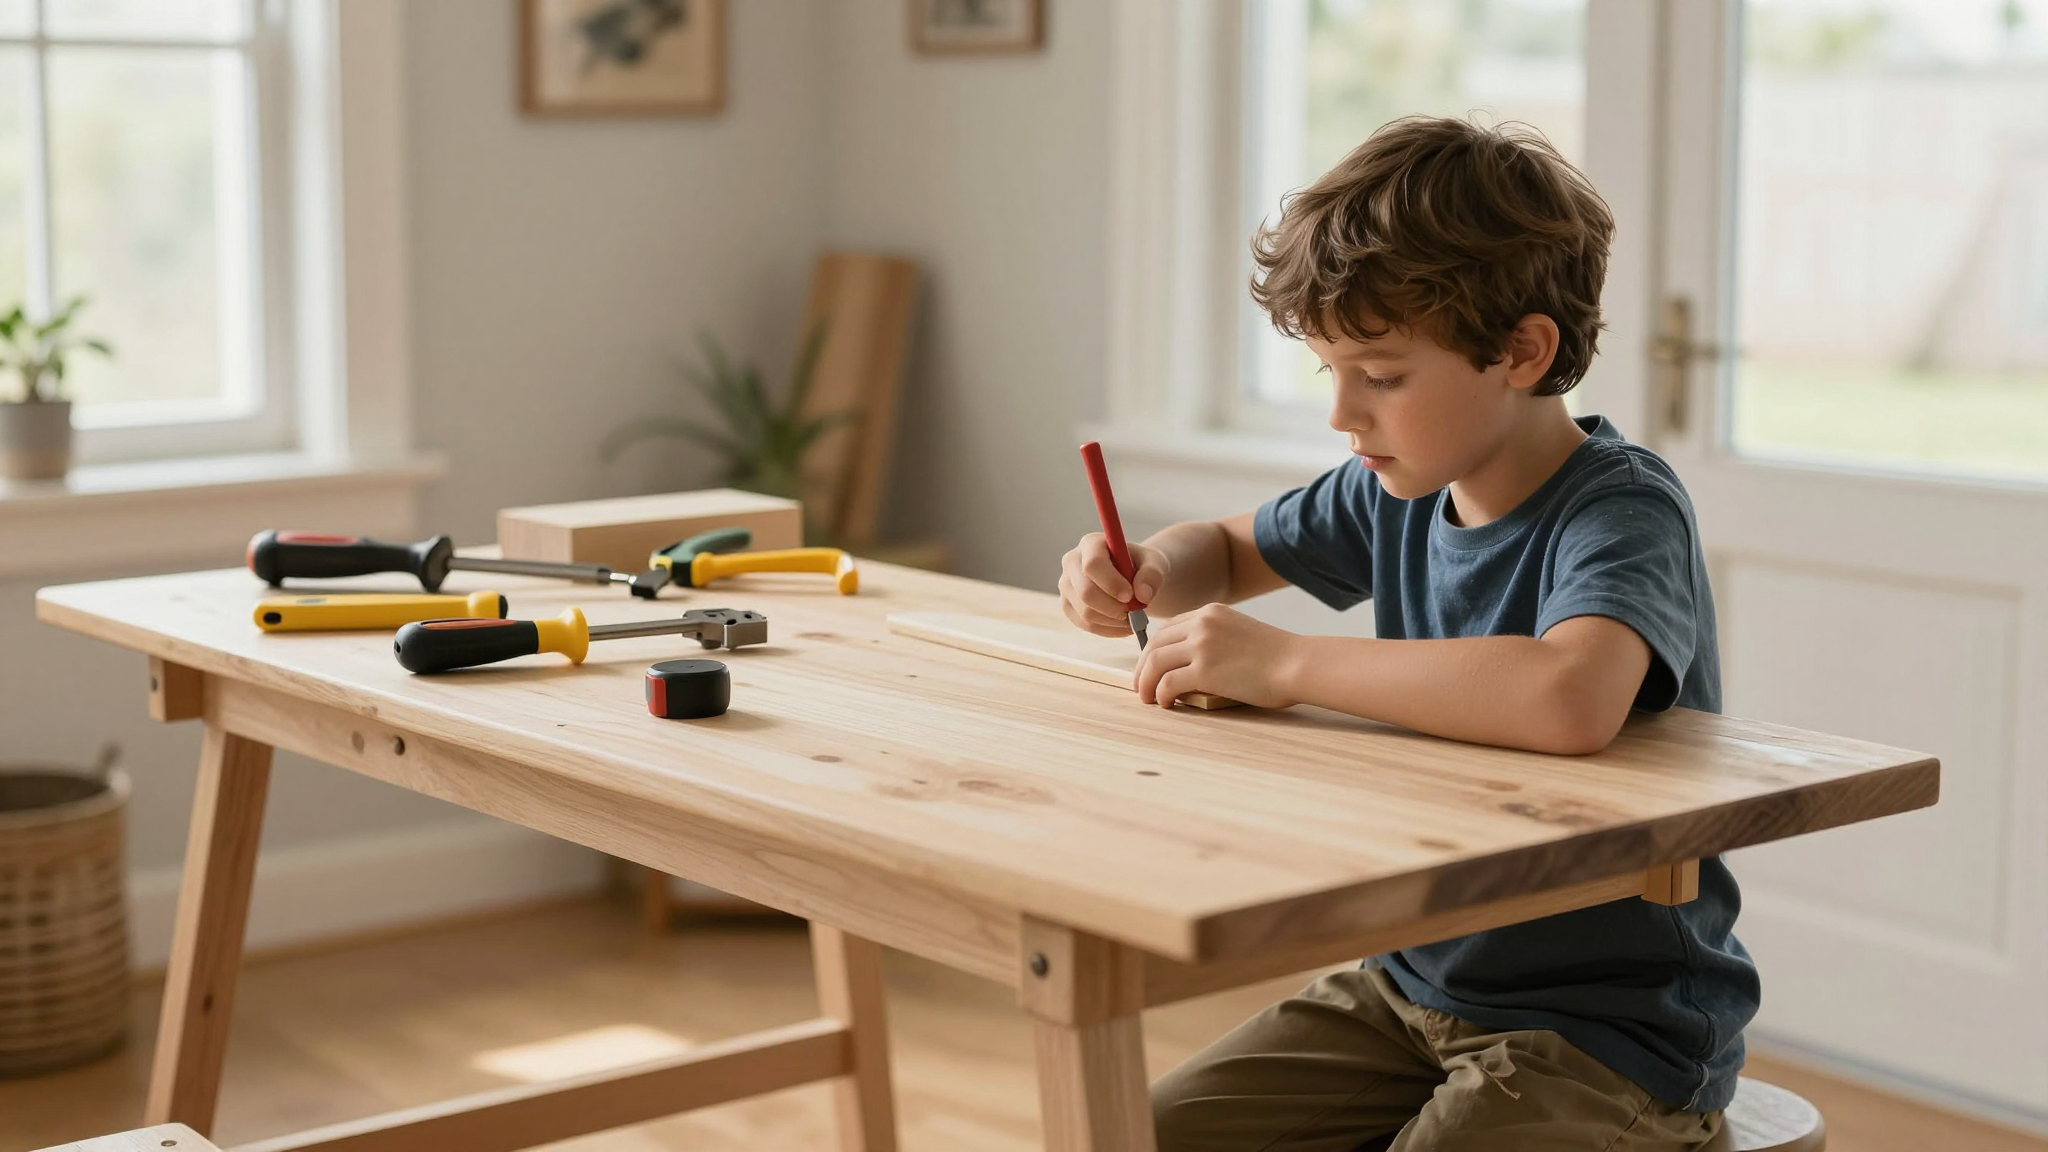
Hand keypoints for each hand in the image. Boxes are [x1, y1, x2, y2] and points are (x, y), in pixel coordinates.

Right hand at [1060, 533, 1168, 637]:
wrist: (1132, 576)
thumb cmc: (1141, 566)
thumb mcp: (1154, 564)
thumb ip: (1152, 575)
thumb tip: (1142, 595)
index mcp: (1091, 543)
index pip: (1092, 565)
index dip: (1111, 584)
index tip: (1130, 596)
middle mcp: (1072, 561)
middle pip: (1085, 592)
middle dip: (1113, 608)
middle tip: (1134, 611)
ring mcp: (1066, 584)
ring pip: (1085, 612)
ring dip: (1113, 621)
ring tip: (1133, 618)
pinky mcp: (1067, 604)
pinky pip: (1084, 624)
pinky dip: (1107, 630)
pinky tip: (1123, 626)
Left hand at [1135, 603, 1301, 708]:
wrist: (1297, 663)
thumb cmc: (1277, 656)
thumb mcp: (1240, 632)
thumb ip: (1215, 639)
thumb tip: (1191, 665)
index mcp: (1210, 613)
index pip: (1167, 629)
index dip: (1152, 650)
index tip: (1150, 668)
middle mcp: (1201, 624)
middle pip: (1154, 644)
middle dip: (1143, 668)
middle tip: (1141, 687)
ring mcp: (1202, 645)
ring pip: (1154, 663)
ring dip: (1146, 683)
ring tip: (1148, 699)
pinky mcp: (1204, 670)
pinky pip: (1167, 683)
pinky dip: (1161, 695)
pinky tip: (1166, 703)